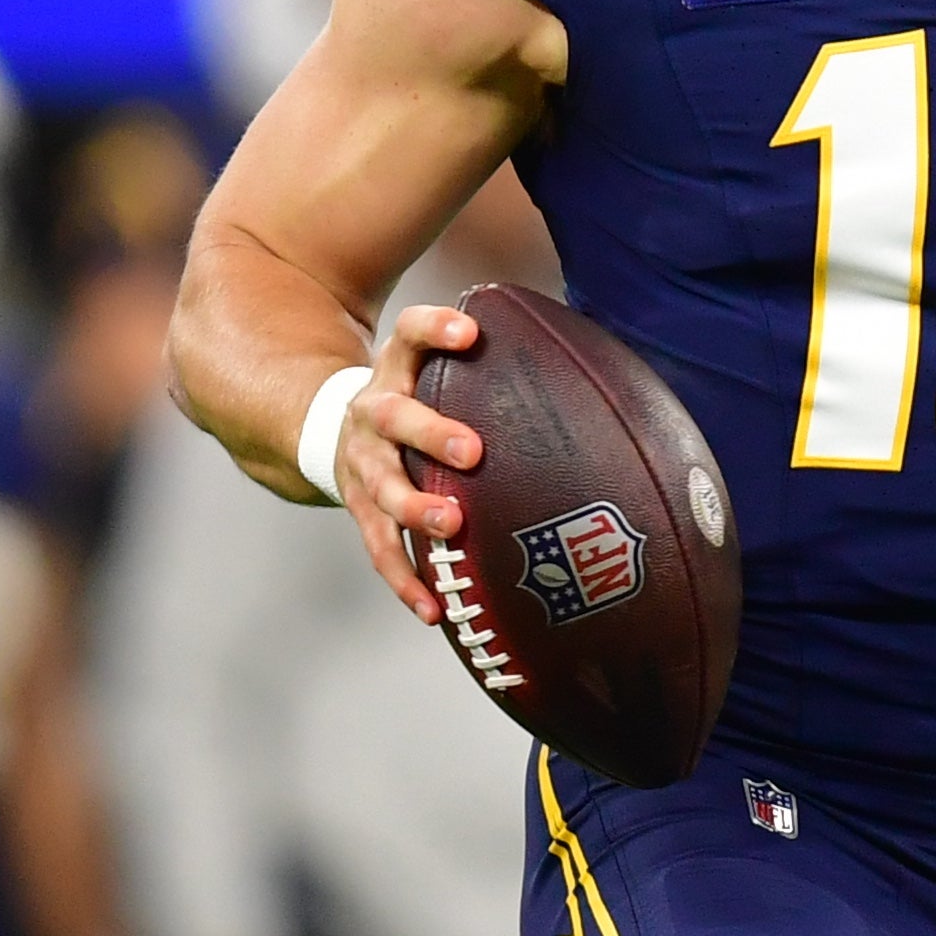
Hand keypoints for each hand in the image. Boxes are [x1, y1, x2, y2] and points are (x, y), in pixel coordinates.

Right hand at [340, 304, 483, 623]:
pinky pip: (380, 549)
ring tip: (452, 526)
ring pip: (383, 487)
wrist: (331, 431)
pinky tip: (434, 608)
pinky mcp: (360, 509)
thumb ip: (498, 364)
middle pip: (394, 415)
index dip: (435, 328)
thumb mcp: (442, 368)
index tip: (470, 331)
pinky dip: (407, 579)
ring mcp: (363, 463)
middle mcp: (373, 412)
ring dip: (417, 509)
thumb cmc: (421, 398)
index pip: (410, 332)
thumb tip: (603, 370)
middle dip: (432, 433)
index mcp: (399, 368)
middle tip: (473, 452)